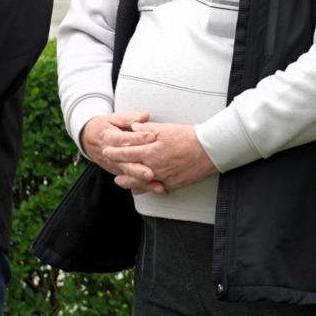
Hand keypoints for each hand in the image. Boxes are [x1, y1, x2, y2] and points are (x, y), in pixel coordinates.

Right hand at [80, 112, 165, 194]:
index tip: (152, 136)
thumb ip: (130, 118)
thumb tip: (145, 116)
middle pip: (126, 163)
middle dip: (139, 169)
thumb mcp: (115, 118)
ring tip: (158, 186)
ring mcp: (115, 165)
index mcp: (110, 138)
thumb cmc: (106, 126)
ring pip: (130, 175)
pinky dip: (145, 186)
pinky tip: (158, 189)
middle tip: (151, 173)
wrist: (89, 138)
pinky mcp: (119, 172)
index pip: (125, 139)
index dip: (139, 137)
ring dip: (144, 182)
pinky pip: (132, 181)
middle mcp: (112, 154)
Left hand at [102, 122, 217, 191]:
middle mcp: (155, 165)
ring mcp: (163, 176)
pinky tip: (139, 188)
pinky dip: (145, 188)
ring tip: (120, 181)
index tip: (106, 150)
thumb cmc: (189, 136)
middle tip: (108, 164)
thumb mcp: (166, 128)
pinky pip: (154, 188)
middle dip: (118, 166)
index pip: (128, 151)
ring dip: (128, 181)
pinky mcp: (172, 184)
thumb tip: (133, 127)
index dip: (115, 151)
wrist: (209, 150)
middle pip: (131, 168)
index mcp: (152, 150)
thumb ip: (147, 128)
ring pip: (140, 182)